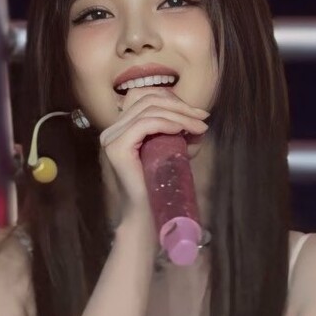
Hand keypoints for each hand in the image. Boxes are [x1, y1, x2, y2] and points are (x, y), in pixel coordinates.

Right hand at [99, 85, 209, 221]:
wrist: (145, 217)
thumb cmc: (158, 188)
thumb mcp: (171, 153)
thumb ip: (181, 136)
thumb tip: (200, 122)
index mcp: (121, 128)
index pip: (145, 98)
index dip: (173, 99)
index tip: (199, 114)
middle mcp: (112, 130)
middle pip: (147, 99)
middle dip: (180, 106)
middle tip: (203, 118)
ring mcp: (111, 138)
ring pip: (148, 109)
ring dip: (179, 115)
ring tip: (199, 127)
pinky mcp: (117, 148)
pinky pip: (145, 124)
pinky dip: (167, 123)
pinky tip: (183, 130)